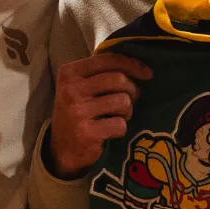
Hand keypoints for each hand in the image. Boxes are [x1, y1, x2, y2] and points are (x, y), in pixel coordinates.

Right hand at [49, 54, 152, 178]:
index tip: (147, 73)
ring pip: (122, 101)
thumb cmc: (78, 112)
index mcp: (69, 72)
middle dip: (132, 90)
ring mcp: (77, 111)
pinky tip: (110, 131)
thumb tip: (141, 68)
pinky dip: (121, 128)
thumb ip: (102, 73)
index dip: (132, 64)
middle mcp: (71, 89)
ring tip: (118, 116)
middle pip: (118, 79)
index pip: (108, 60)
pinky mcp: (86, 132)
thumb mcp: (81, 86)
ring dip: (127, 111)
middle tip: (131, 99)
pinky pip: (120, 124)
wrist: (62, 148)